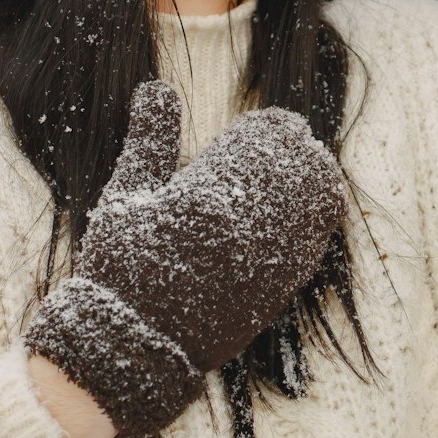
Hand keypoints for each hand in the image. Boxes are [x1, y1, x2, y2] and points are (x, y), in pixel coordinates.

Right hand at [24, 81, 348, 437]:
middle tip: (278, 146)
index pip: (270, 139)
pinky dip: (312, 218)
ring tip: (288, 177)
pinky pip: (315, 242)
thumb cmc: (119, 273)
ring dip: (310, 180)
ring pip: (319, 202)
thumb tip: (159, 87)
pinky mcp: (279, 292)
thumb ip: (148, 140)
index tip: (258, 127)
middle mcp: (250, 228)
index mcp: (209, 197)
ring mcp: (270, 262)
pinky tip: (292, 214)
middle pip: (305, 166)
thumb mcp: (124, 198)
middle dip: (295, 150)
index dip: (271, 127)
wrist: (132, 351)